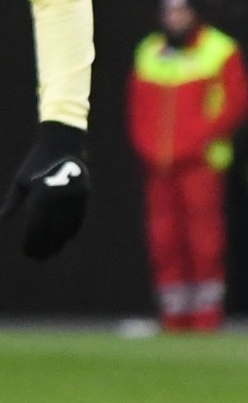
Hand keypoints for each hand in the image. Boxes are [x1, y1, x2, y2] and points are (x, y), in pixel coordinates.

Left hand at [2, 122, 88, 258]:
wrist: (63, 143)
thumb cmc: (36, 162)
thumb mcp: (21, 181)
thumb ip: (13, 202)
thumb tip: (1, 219)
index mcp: (41, 194)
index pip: (36, 226)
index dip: (31, 242)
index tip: (27, 253)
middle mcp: (58, 198)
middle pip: (51, 230)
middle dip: (44, 246)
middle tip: (38, 258)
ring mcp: (74, 197)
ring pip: (66, 226)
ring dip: (59, 242)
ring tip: (52, 253)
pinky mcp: (85, 195)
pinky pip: (79, 218)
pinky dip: (72, 230)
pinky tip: (66, 239)